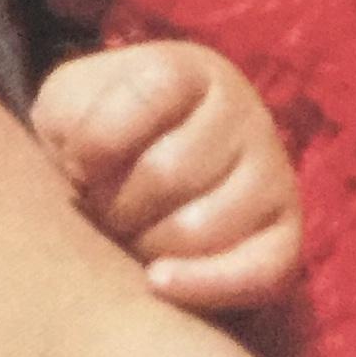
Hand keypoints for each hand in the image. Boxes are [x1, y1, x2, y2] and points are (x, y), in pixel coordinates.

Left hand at [31, 46, 300, 312]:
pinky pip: (259, 273)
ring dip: (144, 247)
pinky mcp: (286, 236)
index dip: (96, 143)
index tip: (76, 166)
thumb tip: (89, 169)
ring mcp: (272, 175)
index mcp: (192, 70)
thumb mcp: (70, 104)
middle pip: (166, 173)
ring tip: (130, 237)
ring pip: (199, 229)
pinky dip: (202, 286)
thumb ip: (71, 115)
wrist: (143, 177)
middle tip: (101, 212)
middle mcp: (244, 112)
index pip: (151, 94)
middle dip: (114, 205)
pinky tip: (157, 283)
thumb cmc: (98, 136)